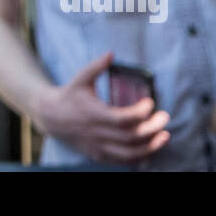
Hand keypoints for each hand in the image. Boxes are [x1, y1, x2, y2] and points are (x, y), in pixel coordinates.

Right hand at [33, 51, 170, 164]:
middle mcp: (97, 133)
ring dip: (150, 146)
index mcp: (94, 114)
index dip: (139, 113)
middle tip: (164, 117)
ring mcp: (98, 146)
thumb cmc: (69, 95)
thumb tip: (111, 53)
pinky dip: (139, 157)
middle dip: (151, 129)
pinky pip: (122, 161)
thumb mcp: (81, 78)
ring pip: (129, 153)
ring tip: (164, 136)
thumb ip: (96, 66)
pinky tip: (151, 148)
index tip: (150, 102)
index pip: (122, 119)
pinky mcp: (99, 155)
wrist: (51, 117)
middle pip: (130, 137)